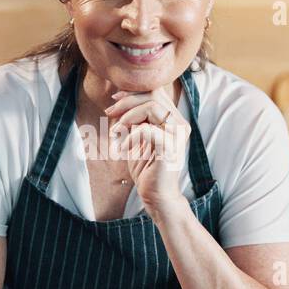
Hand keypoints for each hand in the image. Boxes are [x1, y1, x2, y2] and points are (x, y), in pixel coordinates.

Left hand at [104, 86, 189, 214]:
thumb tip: (118, 101)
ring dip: (127, 117)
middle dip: (126, 102)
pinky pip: (146, 129)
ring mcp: (177, 135)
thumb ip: (134, 119)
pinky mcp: (169, 147)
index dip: (133, 92)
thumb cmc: (146, 168)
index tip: (114, 100)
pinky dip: (129, 136)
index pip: (156, 92)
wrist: (156, 196)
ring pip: (151, 107)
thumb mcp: (137, 138)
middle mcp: (180, 124)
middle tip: (109, 114)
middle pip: (153, 95)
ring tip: (115, 133)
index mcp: (174, 119)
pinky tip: (122, 148)